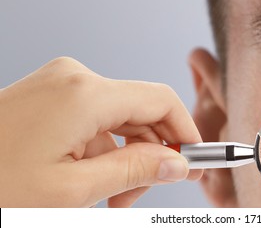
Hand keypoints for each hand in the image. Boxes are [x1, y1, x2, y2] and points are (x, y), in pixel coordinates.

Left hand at [0, 57, 201, 206]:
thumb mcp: (74, 191)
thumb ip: (135, 171)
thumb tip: (178, 162)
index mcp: (86, 93)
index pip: (161, 100)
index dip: (186, 131)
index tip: (196, 160)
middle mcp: (75, 78)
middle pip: (140, 111)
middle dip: (151, 153)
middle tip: (144, 194)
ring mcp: (59, 84)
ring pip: (117, 119)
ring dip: (124, 157)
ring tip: (112, 198)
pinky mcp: (49, 95)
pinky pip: (93, 119)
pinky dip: (101, 150)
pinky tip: (91, 181)